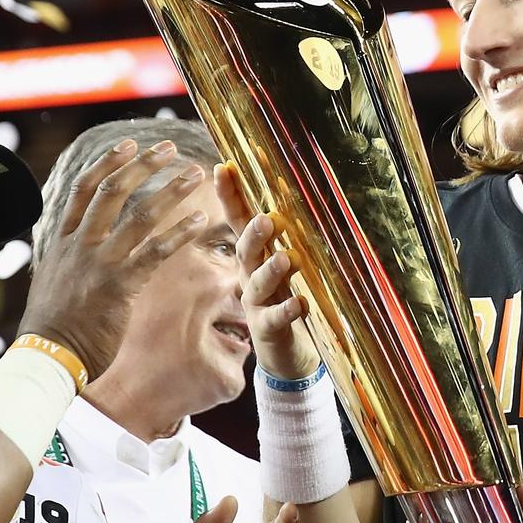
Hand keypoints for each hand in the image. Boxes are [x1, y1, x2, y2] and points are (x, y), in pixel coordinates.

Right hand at [20, 140, 208, 379]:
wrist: (46, 356)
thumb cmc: (53, 326)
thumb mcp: (54, 280)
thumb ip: (70, 258)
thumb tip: (81, 247)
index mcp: (63, 240)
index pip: (83, 188)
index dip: (108, 162)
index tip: (129, 144)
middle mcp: (80, 244)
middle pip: (113, 190)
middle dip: (143, 164)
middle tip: (168, 148)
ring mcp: (100, 263)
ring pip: (140, 214)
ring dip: (171, 190)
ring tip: (195, 174)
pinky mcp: (120, 286)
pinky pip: (155, 252)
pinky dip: (180, 234)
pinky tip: (200, 222)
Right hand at [214, 163, 319, 379]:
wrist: (282, 355)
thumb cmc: (281, 300)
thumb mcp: (278, 265)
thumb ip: (277, 237)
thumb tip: (278, 191)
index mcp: (252, 256)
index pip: (237, 220)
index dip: (229, 196)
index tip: (223, 168)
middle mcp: (249, 276)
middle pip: (247, 251)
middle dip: (253, 235)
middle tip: (266, 220)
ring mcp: (257, 304)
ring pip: (258, 284)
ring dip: (270, 271)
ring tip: (286, 259)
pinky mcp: (268, 329)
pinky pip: (276, 318)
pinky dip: (287, 310)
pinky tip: (299, 302)